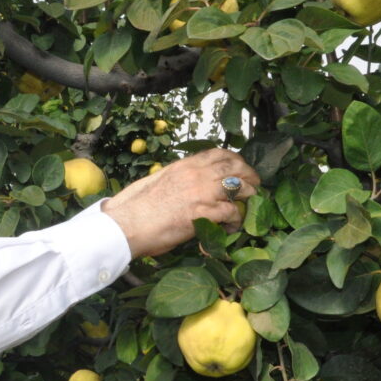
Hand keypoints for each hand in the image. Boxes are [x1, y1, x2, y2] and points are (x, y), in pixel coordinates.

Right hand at [101, 148, 259, 257]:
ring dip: (247, 197)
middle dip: (249, 176)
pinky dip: (236, 221)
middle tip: (254, 185)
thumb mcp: (157, 181)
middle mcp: (196, 175)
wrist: (126, 224)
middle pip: (235, 168)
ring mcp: (201, 193)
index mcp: (184, 166)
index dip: (235, 159)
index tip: (240, 168)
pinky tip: (231, 227)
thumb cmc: (134, 207)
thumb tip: (184, 182)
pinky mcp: (203, 214)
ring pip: (239, 188)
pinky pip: (232, 213)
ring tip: (246, 206)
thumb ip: (176, 177)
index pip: (218, 153)